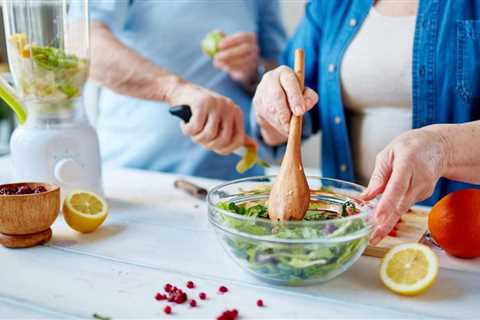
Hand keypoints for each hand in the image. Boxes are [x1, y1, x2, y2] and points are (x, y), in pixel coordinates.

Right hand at [169, 83, 251, 154]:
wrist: (181, 92)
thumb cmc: (202, 112)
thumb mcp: (221, 122)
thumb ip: (236, 134)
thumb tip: (255, 147)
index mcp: (237, 113)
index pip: (238, 140)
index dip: (224, 149)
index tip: (213, 147)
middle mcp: (230, 107)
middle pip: (222, 140)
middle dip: (208, 145)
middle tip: (199, 138)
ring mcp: (216, 103)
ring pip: (208, 135)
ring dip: (197, 138)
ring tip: (192, 131)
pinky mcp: (201, 102)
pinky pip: (195, 127)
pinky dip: (187, 130)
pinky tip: (185, 125)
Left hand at [213, 32, 258, 83]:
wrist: (242, 65)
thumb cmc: (232, 49)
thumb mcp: (227, 42)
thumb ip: (222, 37)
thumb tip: (218, 32)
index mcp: (251, 37)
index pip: (242, 37)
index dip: (230, 40)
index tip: (219, 45)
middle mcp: (255, 48)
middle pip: (244, 49)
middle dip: (229, 53)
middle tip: (217, 56)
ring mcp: (254, 60)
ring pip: (241, 62)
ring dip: (227, 62)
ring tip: (218, 62)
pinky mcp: (251, 70)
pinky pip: (240, 70)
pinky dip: (230, 69)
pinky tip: (225, 67)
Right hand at [252, 66, 317, 145]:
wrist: (277, 99)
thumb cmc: (295, 95)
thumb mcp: (306, 94)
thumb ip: (310, 98)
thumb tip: (303, 108)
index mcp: (285, 72)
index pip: (290, 82)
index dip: (295, 98)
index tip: (300, 112)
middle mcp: (271, 78)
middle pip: (276, 95)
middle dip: (284, 112)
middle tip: (290, 125)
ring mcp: (261, 89)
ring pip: (271, 108)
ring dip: (280, 121)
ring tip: (288, 127)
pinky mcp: (256, 101)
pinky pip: (265, 114)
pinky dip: (274, 123)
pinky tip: (280, 124)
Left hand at [361, 128, 449, 243]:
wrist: (439, 147)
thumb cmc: (410, 146)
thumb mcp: (388, 153)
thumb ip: (378, 176)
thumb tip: (367, 196)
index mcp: (407, 163)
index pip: (397, 186)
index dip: (388, 203)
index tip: (378, 217)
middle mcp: (419, 179)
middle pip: (401, 204)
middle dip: (386, 223)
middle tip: (373, 238)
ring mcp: (424, 190)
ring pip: (402, 208)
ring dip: (388, 222)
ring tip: (373, 235)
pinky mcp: (423, 196)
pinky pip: (404, 205)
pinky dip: (393, 211)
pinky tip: (383, 216)